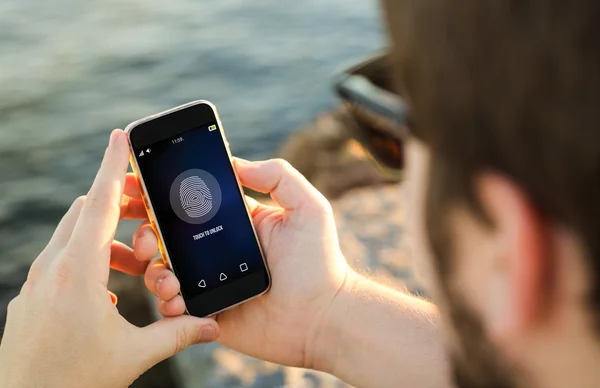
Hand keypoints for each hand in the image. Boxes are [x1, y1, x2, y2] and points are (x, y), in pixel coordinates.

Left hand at [0, 130, 219, 387]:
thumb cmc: (73, 380)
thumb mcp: (133, 355)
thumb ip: (177, 333)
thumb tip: (213, 325)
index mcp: (78, 272)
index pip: (99, 203)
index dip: (113, 165)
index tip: (122, 135)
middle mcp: (52, 268)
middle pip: (87, 212)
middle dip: (121, 205)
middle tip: (150, 217)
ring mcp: (36, 282)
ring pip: (74, 235)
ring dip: (107, 237)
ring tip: (138, 264)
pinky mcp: (30, 296)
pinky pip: (61, 259)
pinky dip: (89, 258)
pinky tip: (108, 291)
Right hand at [137, 158, 348, 368]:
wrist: (324, 317)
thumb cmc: (320, 262)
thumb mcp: (307, 208)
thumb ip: (277, 176)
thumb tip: (236, 162)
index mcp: (234, 222)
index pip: (189, 203)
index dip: (160, 193)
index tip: (135, 183)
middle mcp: (216, 249)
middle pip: (165, 235)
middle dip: (142, 230)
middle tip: (141, 234)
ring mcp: (209, 282)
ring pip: (162, 270)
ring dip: (151, 268)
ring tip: (166, 274)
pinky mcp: (207, 312)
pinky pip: (173, 307)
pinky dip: (165, 302)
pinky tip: (176, 298)